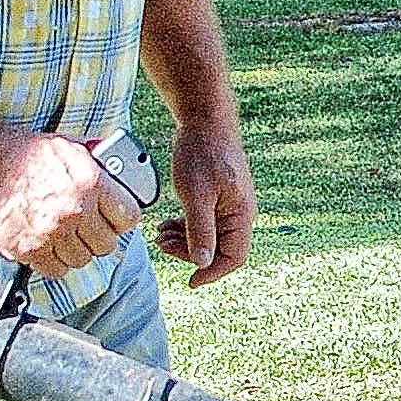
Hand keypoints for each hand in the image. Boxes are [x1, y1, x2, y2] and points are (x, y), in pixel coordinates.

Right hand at [0, 130, 140, 281]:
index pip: (128, 218)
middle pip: (106, 244)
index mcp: (91, 183)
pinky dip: (54, 262)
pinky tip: (48, 246)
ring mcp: (52, 233)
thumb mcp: (68, 148)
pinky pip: (56, 270)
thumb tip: (119, 170)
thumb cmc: (22, 154)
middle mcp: (75, 210)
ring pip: (82, 260)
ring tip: (64, 236)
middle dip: (98, 237)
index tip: (114, 220)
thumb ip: (96, 164)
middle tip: (86, 229)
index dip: (121, 219)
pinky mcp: (29, 250)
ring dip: (75, 251)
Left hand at [155, 113, 255, 286]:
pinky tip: (167, 225)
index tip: (190, 281)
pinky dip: (184, 228)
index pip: (234, 257)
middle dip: (189, 254)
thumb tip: (202, 262)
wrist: (204, 120)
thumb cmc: (203, 153)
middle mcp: (239, 213)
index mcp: (241, 214)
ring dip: (184, 242)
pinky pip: (203, 223)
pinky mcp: (216, 197)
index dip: (212, 272)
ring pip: (208, 237)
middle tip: (162, 246)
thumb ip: (200, 230)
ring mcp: (228, 205)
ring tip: (159, 236)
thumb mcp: (196, 195)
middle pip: (218, 250)